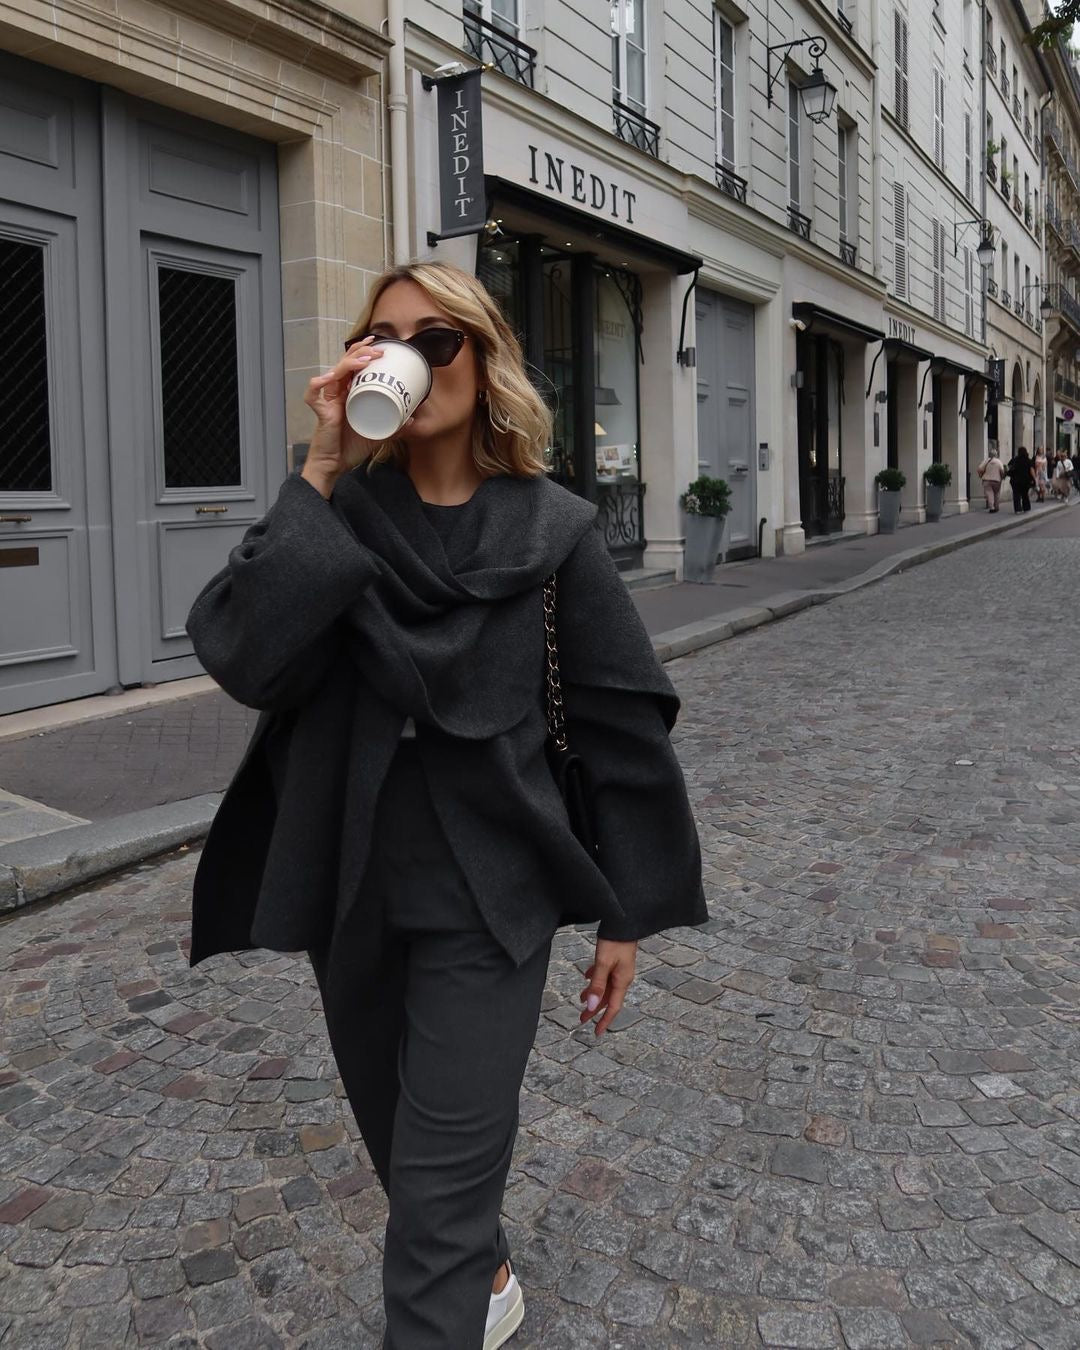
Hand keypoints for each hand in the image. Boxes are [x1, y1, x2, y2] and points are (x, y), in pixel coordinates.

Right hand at [301, 338, 381, 496]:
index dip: (363, 352)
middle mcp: (337, 393)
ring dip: (348, 364)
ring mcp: (328, 402)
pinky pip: (313, 396)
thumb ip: (393, 427)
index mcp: (349, 394)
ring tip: (364, 360)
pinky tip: (326, 379)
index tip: (379, 346)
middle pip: (344, 364)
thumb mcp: (377, 435)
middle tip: (377, 350)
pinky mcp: (321, 413)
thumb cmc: (351, 447)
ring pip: (333, 374)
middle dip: (360, 352)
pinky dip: (316, 385)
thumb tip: (412, 419)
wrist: (334, 465)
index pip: (353, 366)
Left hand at [579, 938, 636, 1036]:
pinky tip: (587, 976)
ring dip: (593, 994)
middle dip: (594, 1009)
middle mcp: (623, 977)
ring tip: (580, 999)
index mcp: (622, 981)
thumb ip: (597, 985)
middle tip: (581, 1019)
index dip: (604, 1021)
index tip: (596, 1033)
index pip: (613, 1007)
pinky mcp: (616, 959)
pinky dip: (595, 979)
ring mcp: (620, 969)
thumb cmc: (615, 940)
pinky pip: (604, 974)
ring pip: (605, 987)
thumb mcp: (603, 963)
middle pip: (607, 999)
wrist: (625, 921)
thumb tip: (590, 1005)